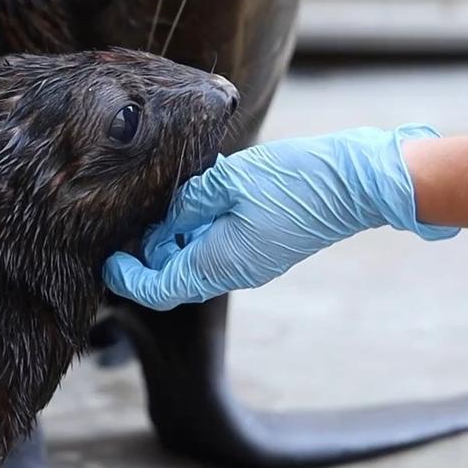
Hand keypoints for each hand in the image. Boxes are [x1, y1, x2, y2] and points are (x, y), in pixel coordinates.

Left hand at [103, 126, 458, 310]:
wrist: (359, 183)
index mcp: (218, 263)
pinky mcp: (265, 250)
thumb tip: (160, 225)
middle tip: (134, 218)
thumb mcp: (228, 180)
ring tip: (169, 202)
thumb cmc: (296, 178)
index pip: (158, 288)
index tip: (108, 259)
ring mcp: (252, 264)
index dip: (127, 278)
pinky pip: (219, 249)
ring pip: (196, 261)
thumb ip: (187, 204)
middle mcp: (233, 273)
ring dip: (176, 239)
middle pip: (174, 276)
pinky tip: (201, 197)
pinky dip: (200, 231)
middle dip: (149, 254)